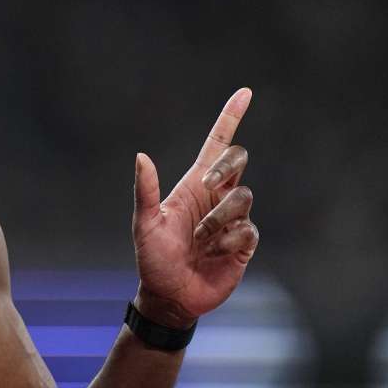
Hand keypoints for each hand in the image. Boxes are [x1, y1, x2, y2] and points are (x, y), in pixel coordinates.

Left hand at [131, 88, 259, 327]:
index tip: (244, 92)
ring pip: (243, 197)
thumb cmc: (153, 258)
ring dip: (218, 218)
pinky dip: (228, 240)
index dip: (230, 118)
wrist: (169, 295)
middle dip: (226, 167)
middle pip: (238, 160)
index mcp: (193, 186)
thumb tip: (141, 156)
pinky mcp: (245, 242)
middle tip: (207, 184)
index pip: (217, 145)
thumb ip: (145, 192)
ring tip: (199, 239)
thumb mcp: (144, 225)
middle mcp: (216, 197)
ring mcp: (233, 219)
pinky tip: (213, 253)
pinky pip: (247, 230)